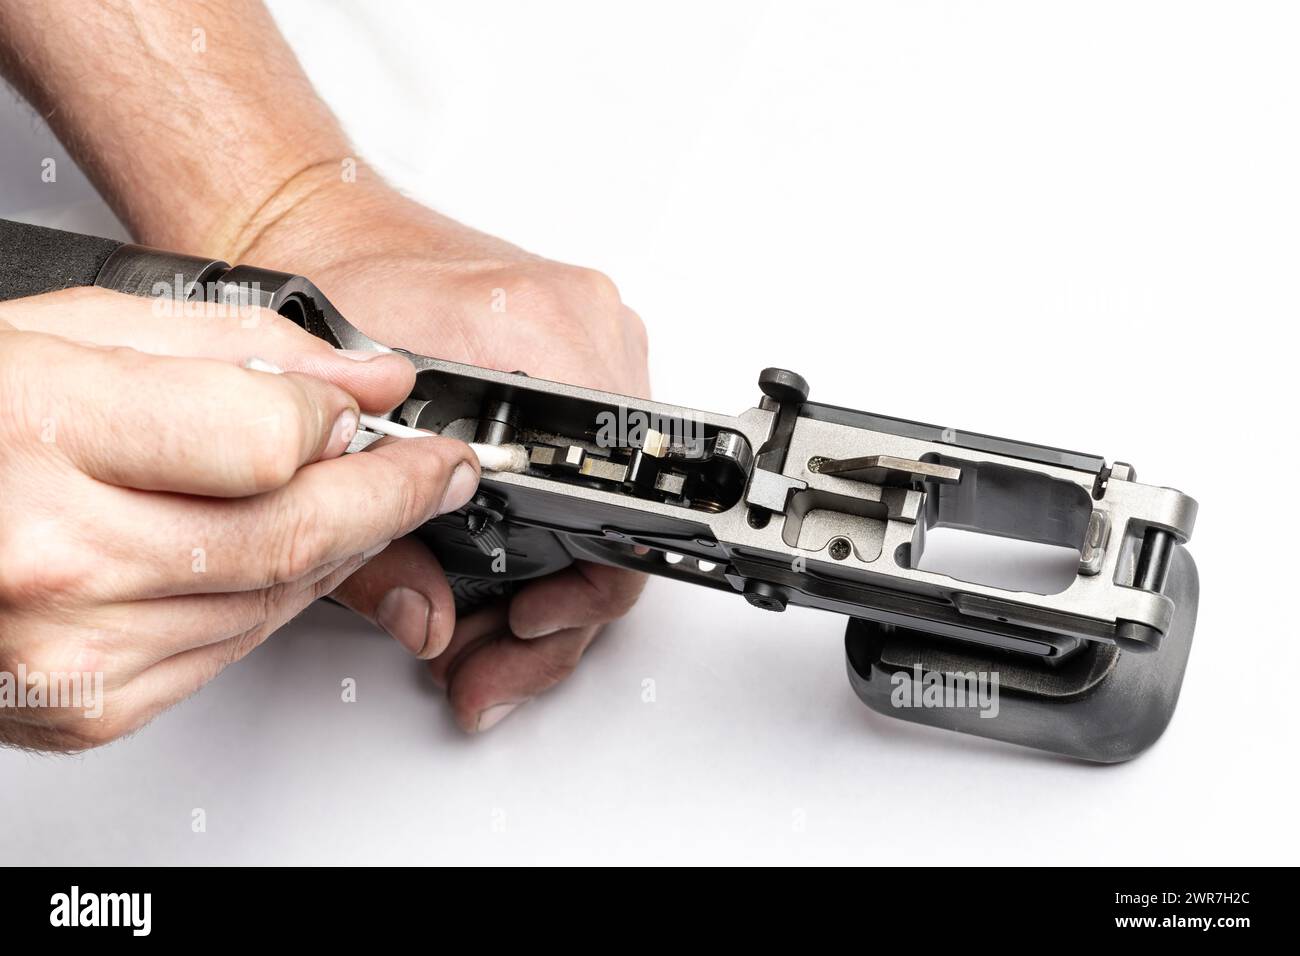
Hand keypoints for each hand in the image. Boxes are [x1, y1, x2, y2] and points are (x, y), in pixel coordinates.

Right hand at [0, 287, 478, 749]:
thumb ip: (234, 344)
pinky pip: (232, 647)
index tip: (377, 409)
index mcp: (41, 433)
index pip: (266, 439)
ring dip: (345, 549)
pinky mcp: (85, 706)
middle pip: (292, 532)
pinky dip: (278, 597)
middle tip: (436, 468)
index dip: (340, 422)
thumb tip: (365, 380)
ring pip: (277, 598)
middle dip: (392, 496)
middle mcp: (54, 555)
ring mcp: (70, 649)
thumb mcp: (74, 330)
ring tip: (363, 500)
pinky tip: (281, 553)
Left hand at [233, 177, 650, 732]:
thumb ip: (376, 552)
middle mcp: (584, 324)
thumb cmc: (318, 288)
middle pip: (619, 511)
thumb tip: (429, 623)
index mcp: (539, 338)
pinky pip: (594, 446)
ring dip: (557, 563)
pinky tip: (506, 539)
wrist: (311, 212)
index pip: (609, 508)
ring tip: (490, 614)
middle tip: (497, 648)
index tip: (522, 630)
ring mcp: (594, 325)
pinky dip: (555, 502)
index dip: (573, 595)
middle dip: (558, 604)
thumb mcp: (330, 437)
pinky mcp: (580, 330)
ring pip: (612, 487)